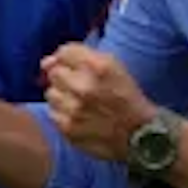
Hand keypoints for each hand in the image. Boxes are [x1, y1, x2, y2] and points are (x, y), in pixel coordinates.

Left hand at [39, 43, 157, 162]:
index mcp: (99, 67)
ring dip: (63, 96)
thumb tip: (46, 62)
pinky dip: (63, 114)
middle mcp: (84, 86)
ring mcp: (74, 109)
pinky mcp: (68, 128)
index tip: (75, 68)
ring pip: (51, 93)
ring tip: (80, 104)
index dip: (68, 59)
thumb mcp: (114, 66)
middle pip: (54, 72)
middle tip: (80, 88)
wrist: (142, 134)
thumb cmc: (126, 97)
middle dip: (65, 78)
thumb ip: (80, 56)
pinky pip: (53, 113)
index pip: (65, 52)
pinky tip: (79, 117)